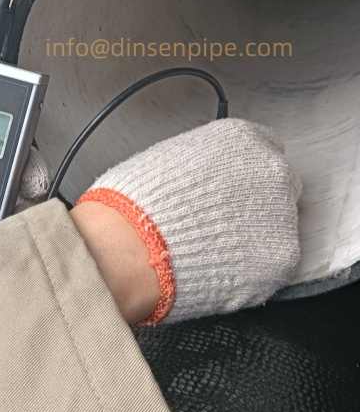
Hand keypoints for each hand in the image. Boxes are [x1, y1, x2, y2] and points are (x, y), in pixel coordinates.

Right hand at [76, 119, 302, 324]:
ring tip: (211, 251)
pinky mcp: (280, 259)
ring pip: (277, 228)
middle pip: (278, 186)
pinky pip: (270, 265)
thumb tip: (202, 180)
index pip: (264, 147)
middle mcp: (270, 170)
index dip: (244, 172)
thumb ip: (201, 165)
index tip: (233, 187)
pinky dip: (248, 271)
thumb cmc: (135, 204)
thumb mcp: (165, 160)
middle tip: (220, 223)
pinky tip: (217, 268)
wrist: (130, 247)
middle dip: (255, 204)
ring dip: (251, 238)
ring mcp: (281, 216)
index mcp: (240, 139)